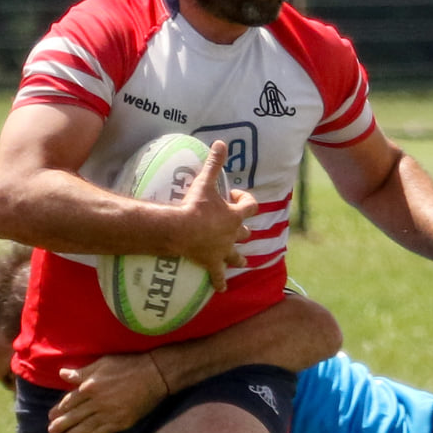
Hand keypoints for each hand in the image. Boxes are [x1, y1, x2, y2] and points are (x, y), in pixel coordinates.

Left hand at [49, 355, 169, 432]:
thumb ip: (82, 372)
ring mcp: (109, 413)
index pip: (70, 401)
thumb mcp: (102, 363)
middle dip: (62, 425)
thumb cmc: (128, 365)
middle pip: (75, 416)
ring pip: (86, 427)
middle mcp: (97, 402)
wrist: (155, 375)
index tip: (51, 416)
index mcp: (90, 386)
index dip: (59, 409)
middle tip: (51, 432)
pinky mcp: (122, 422)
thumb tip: (62, 374)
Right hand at [172, 141, 257, 292]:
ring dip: (238, 258)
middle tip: (239, 229)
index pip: (250, 206)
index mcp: (235, 215)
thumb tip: (221, 142)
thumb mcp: (206, 182)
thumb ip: (214, 163)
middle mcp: (233, 234)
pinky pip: (218, 276)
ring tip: (243, 262)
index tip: (235, 195)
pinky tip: (221, 289)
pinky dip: (220, 282)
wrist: (182, 230)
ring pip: (236, 256)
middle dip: (243, 230)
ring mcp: (223, 250)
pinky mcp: (211, 263)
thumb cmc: (196, 206)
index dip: (246, 200)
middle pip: (245, 233)